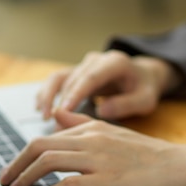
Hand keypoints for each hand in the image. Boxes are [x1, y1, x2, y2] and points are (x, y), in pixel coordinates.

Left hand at [0, 110, 185, 185]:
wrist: (177, 165)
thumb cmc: (146, 153)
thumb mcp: (112, 132)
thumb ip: (83, 123)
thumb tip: (56, 116)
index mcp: (90, 128)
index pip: (45, 137)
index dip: (22, 155)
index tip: (12, 169)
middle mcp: (90, 139)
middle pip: (39, 146)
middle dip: (15, 164)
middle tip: (4, 181)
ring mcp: (98, 158)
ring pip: (48, 161)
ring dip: (25, 177)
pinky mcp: (106, 179)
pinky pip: (67, 184)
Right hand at [36, 50, 181, 120]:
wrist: (142, 76)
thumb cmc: (144, 89)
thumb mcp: (146, 99)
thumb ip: (127, 104)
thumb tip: (102, 110)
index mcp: (115, 62)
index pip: (91, 77)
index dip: (75, 93)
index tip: (64, 111)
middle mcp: (95, 61)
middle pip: (71, 78)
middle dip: (60, 102)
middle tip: (55, 125)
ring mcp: (83, 65)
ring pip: (58, 77)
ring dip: (47, 96)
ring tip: (44, 116)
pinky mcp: (76, 74)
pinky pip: (57, 81)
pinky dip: (46, 93)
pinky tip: (40, 109)